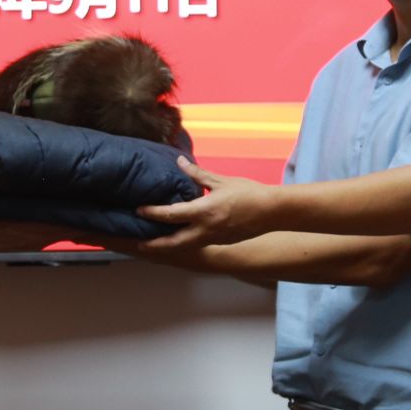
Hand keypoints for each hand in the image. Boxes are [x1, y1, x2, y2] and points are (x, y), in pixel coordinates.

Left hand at [137, 158, 280, 249]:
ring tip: (153, 245)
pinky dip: (184, 244)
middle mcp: (206, 230)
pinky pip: (197, 245)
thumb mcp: (221, 181)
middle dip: (154, 245)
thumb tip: (179, 162)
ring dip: (167, 247)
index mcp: (204, 212)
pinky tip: (178, 239)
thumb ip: (198, 174)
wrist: (272, 212)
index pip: (171, 215)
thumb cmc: (248, 193)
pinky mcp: (221, 242)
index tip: (139, 210)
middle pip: (173, 243)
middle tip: (138, 245)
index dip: (152, 213)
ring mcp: (213, 239)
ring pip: (184, 247)